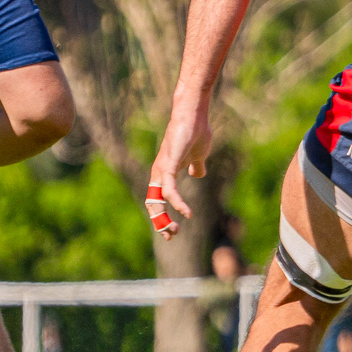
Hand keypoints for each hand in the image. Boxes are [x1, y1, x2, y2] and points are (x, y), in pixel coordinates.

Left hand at [147, 96, 213, 239]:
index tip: (173, 231)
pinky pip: (168, 190)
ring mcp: (161, 169)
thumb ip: (196, 166)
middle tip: (172, 235)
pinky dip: (177, 203)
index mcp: (165, 173)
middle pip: (152, 204)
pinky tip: (187, 212)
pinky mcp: (167, 165)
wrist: (194, 115)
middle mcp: (159, 173)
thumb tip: (198, 174)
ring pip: (155, 200)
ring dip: (164, 218)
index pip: (158, 200)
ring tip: (176, 229)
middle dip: (160, 223)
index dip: (163, 216)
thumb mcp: (199, 155)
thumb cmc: (196, 132)